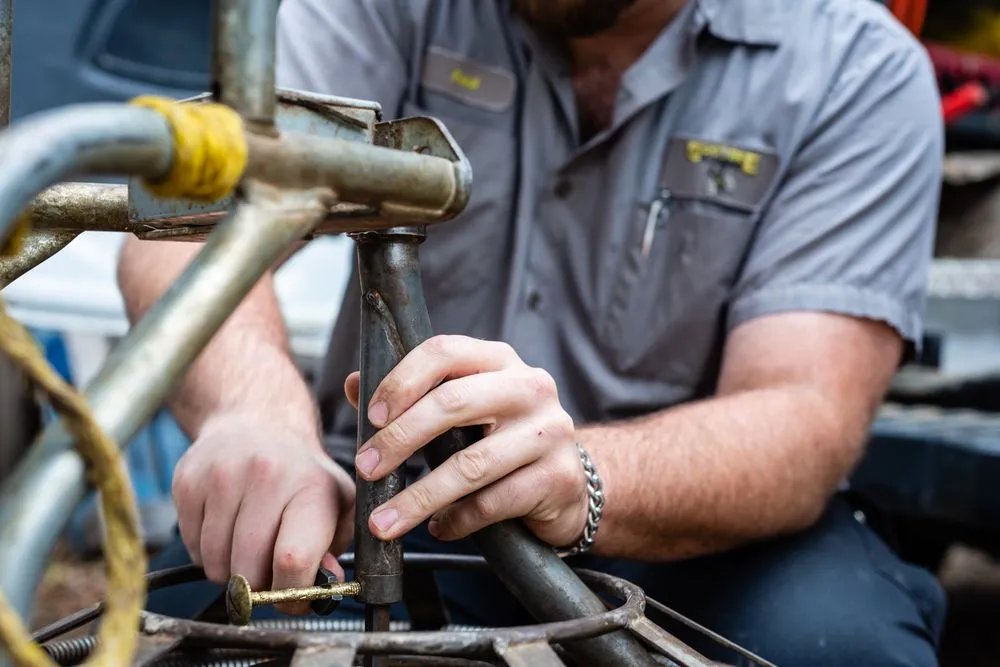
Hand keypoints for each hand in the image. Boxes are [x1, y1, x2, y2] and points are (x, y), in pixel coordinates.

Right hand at [171, 413, 355, 613]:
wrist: (258, 423)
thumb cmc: (301, 476)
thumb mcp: (336, 506)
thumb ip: (335, 549)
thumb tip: (322, 586)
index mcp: (311, 487)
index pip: (293, 560)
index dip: (290, 594)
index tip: (291, 596)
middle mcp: (267, 475)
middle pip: (248, 570)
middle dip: (258, 586)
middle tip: (267, 569)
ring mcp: (223, 476)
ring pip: (216, 564)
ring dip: (231, 571)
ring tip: (247, 544)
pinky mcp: (189, 481)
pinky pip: (192, 548)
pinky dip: (208, 553)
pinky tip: (226, 527)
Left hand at [345, 335, 588, 548]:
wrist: (570, 484)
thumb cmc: (504, 440)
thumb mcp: (464, 410)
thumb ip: (412, 396)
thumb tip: (354, 384)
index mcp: (500, 361)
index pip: (445, 352)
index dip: (401, 381)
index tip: (371, 416)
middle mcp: (530, 387)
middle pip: (453, 403)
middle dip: (399, 439)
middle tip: (366, 469)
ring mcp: (549, 433)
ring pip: (470, 465)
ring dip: (418, 497)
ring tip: (384, 521)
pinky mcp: (556, 478)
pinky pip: (492, 503)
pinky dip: (456, 520)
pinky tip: (439, 528)